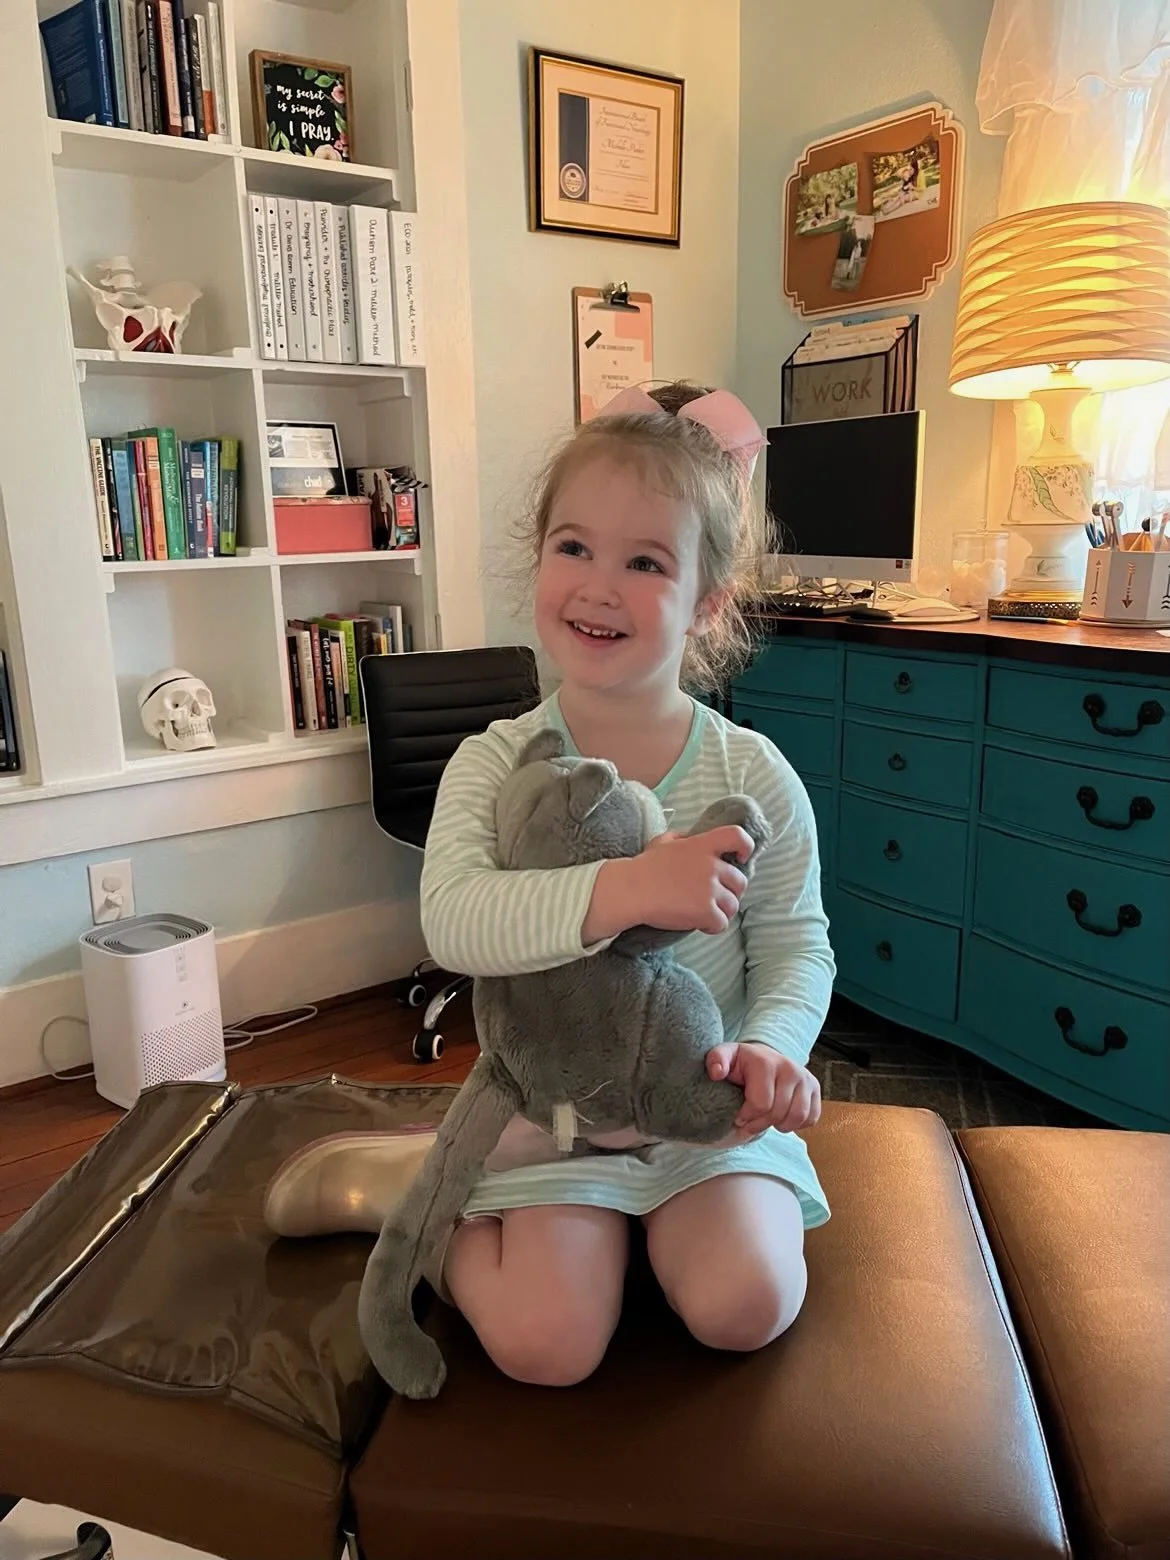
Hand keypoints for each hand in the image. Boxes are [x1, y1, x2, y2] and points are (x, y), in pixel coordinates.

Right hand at [631, 825, 755, 934]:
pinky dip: (711, 927)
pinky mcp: (706, 911)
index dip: (746, 847)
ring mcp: (711, 889)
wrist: (631, 890)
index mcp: (703, 845)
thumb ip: (683, 839)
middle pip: (740, 881)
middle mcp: (712, 865)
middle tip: (713, 898)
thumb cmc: (643, 867)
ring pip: (733, 905)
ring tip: (703, 913)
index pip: (737, 837)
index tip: (741, 857)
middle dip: (730, 891)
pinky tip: (697, 924)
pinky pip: (722, 924)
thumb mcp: (663, 842)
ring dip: (721, 911)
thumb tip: (690, 839)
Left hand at [706, 1042, 821, 1135]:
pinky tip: (782, 1116)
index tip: (738, 1115)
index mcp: (766, 1062)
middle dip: (760, 1124)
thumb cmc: (742, 1063)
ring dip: (779, 1124)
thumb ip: (716, 1060)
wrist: (764, 1057)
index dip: (746, 1116)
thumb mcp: (725, 1057)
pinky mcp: (816, 1088)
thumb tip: (716, 1073)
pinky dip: (796, 1124)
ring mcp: (806, 1078)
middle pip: (778, 1113)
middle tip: (750, 1122)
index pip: (761, 1104)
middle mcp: (790, 1068)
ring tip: (766, 1117)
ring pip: (797, 1117)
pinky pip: (810, 1118)